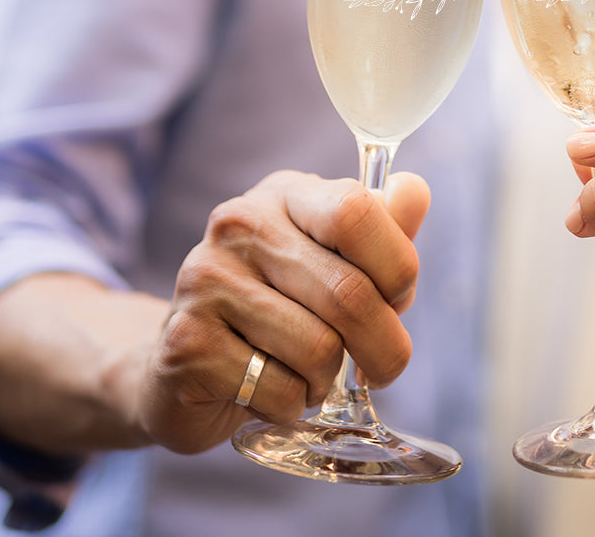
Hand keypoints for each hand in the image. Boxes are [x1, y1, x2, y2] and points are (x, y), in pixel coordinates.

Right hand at [137, 169, 429, 453]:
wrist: (180, 365)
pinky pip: (281, 390)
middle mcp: (238, 225)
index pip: (355, 210)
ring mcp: (206, 281)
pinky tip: (270, 390)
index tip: (398, 298)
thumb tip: (414, 190)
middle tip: (384, 366)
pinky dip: (293, 404)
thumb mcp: (332, 255)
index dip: (396, 265)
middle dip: (384, 345)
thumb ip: (380, 226)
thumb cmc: (278, 303)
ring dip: (329, 379)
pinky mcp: (187, 344)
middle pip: (348, 292)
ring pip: (319, 348)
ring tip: (309, 373)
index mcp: (284, 194)